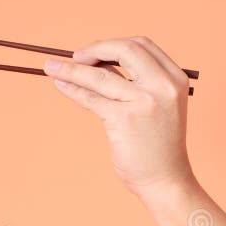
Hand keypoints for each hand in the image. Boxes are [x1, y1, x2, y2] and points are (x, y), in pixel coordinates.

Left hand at [42, 36, 193, 195]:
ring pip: (100, 76)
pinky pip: (91, 98)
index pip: (142, 45)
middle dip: (95, 49)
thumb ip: (131, 83)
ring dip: (71, 69)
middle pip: (124, 49)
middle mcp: (163, 86)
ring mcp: (144, 102)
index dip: (113, 44)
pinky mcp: (124, 119)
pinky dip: (72, 89)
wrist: (165, 181)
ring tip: (51, 67)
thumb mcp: (154, 106)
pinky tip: (61, 86)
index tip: (94, 53)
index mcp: (175, 79)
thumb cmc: (158, 146)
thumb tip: (94, 63)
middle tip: (75, 57)